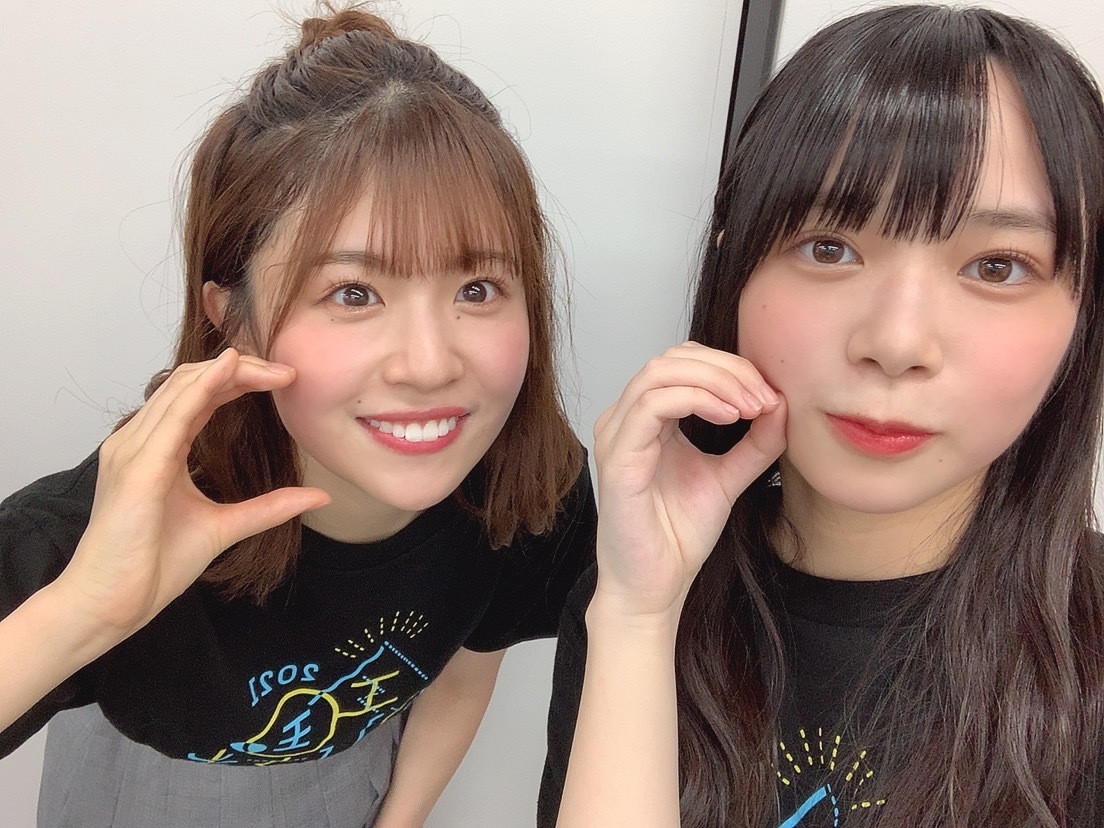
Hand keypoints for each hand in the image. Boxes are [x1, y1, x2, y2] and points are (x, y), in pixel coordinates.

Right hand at [54, 349, 329, 641]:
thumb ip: (268, 507)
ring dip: (231, 373)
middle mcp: (140, 442)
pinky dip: (203, 389)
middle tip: (287, 371)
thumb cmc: (153, 566)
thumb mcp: (225, 527)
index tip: (284, 379)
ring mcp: (133, 451)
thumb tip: (319, 497)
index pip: (198, 396)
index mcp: (157, 450)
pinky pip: (173, 418)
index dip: (239, 380)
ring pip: (182, 389)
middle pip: (190, 382)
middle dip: (241, 370)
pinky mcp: (138, 469)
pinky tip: (232, 371)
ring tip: (273, 369)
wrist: (112, 604)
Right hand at [590, 342, 785, 621]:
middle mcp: (624, 420)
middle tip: (765, 396)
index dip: (730, 367)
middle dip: (727, 368)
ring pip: (661, 372)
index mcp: (645, 420)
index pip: (684, 363)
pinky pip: (652, 405)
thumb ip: (754, 443)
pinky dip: (697, 399)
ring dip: (716, 381)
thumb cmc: (676, 537)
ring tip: (752, 406)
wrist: (654, 587)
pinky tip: (730, 417)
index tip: (771, 395)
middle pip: (673, 358)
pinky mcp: (617, 458)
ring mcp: (616, 436)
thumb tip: (781, 404)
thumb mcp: (728, 478)